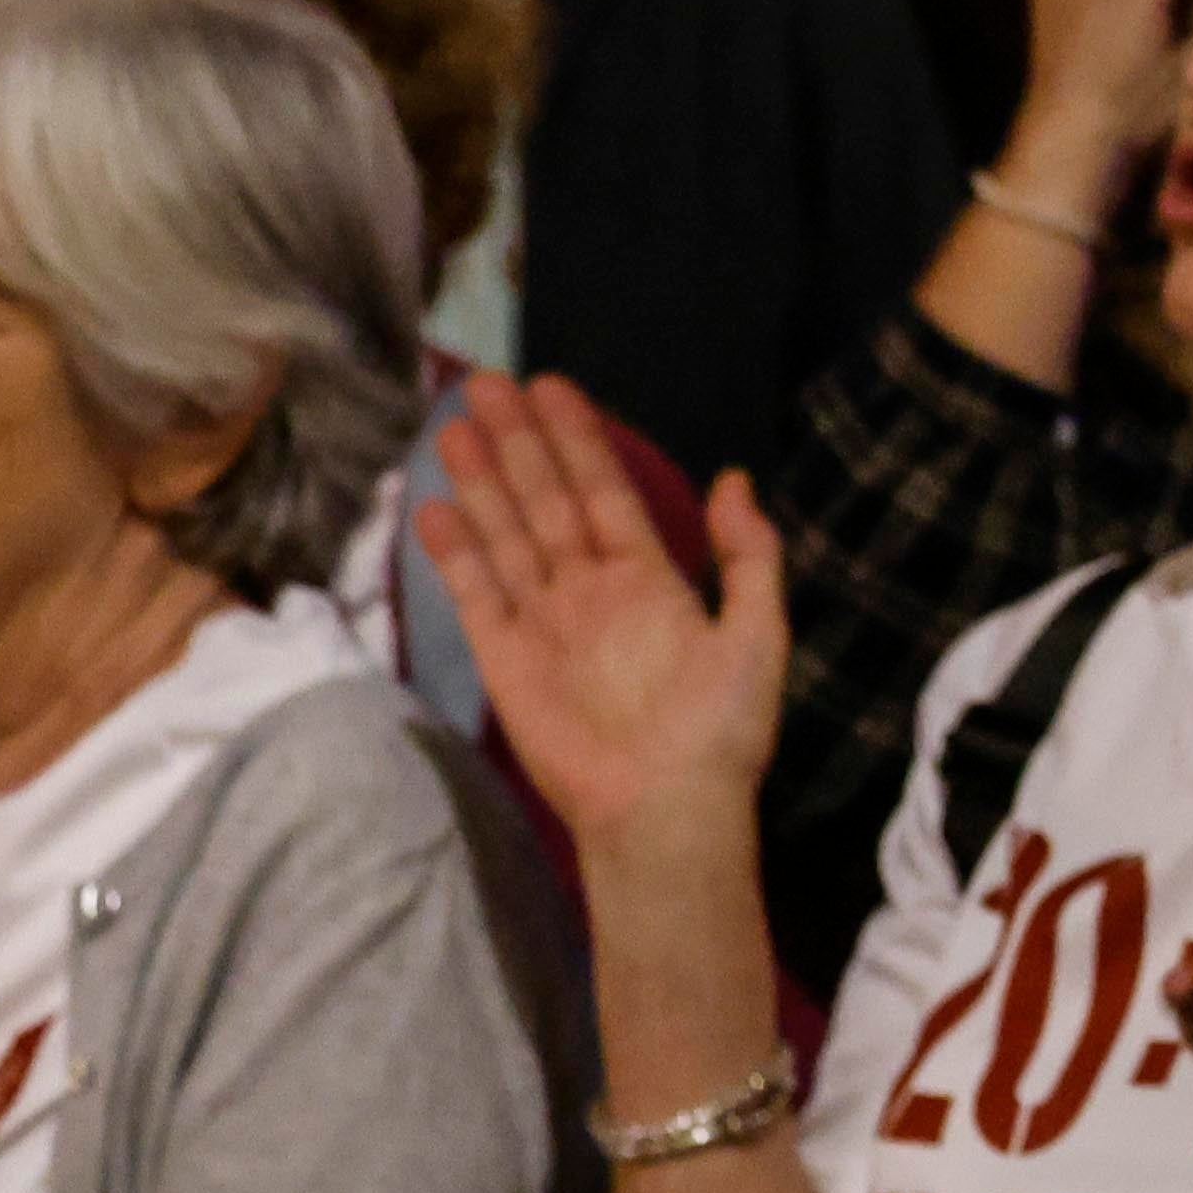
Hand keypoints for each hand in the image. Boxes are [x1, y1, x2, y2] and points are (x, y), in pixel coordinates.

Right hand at [424, 376, 791, 877]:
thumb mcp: (758, 633)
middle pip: (546, 501)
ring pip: (507, 535)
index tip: (552, 387)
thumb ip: (750, 555)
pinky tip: (434, 506)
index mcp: (651, 581)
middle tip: (487, 383)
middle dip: (519, 443)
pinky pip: (475, 593)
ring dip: (482, 481)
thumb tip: (734, 477)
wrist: (666, 810)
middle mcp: (591, 592)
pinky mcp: (504, 659)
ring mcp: (544, 622)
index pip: (606, 492)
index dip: (579, 440)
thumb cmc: (721, 731)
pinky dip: (454, 552)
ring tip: (454, 426)